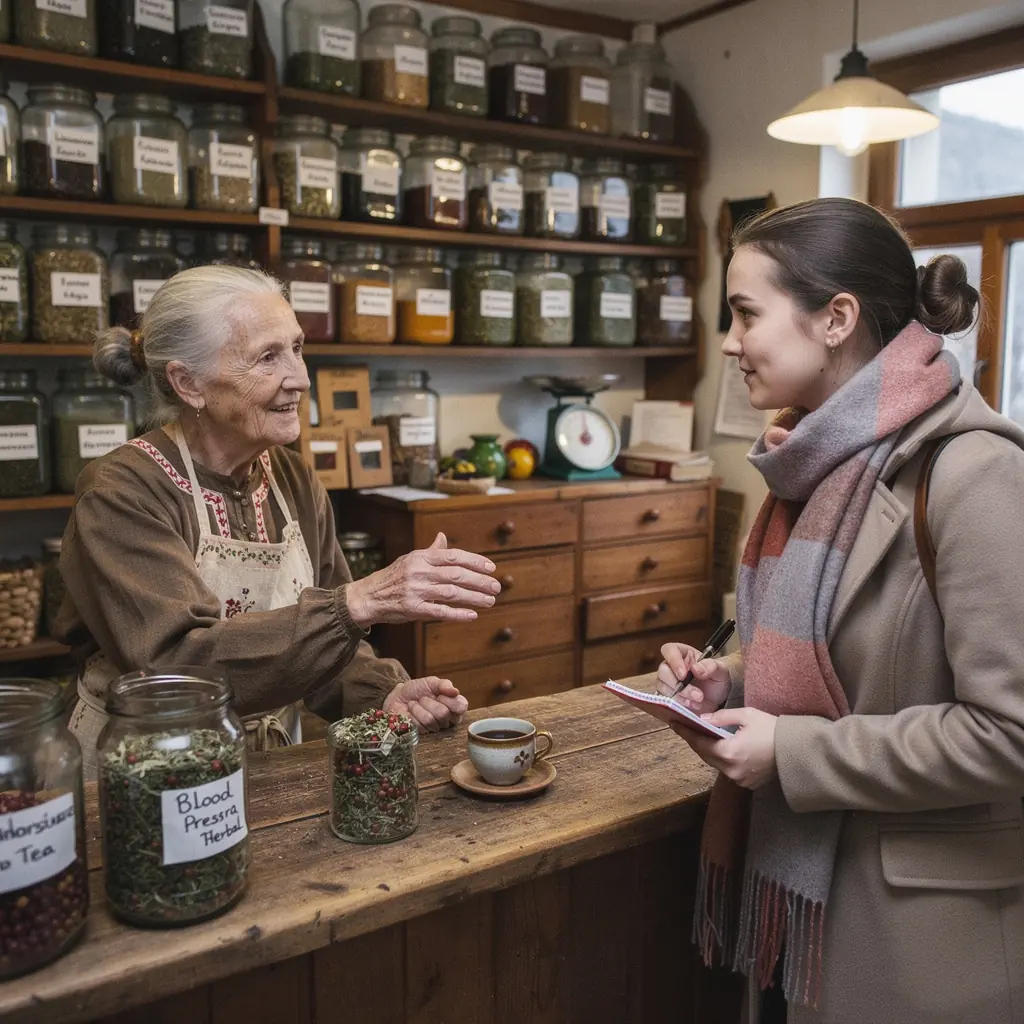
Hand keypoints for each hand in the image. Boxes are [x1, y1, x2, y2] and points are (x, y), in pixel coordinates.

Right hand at [347, 533, 499, 626]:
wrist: (368, 596)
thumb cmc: (393, 577)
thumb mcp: (410, 559)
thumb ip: (430, 551)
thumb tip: (443, 537)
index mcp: (421, 557)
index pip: (453, 556)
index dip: (474, 561)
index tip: (491, 568)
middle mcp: (419, 572)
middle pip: (456, 575)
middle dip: (479, 581)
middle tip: (496, 587)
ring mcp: (416, 591)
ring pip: (451, 593)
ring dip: (473, 597)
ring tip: (490, 601)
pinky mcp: (412, 609)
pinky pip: (439, 611)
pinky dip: (457, 614)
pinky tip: (472, 615)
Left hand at [383, 676, 468, 731]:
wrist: (398, 696)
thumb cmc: (417, 689)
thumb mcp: (431, 682)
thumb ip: (444, 684)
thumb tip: (455, 691)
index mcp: (453, 705)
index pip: (462, 707)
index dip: (450, 700)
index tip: (440, 694)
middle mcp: (447, 719)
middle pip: (444, 714)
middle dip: (430, 702)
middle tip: (424, 698)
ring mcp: (435, 728)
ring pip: (431, 720)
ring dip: (420, 707)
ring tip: (416, 703)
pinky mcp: (422, 734)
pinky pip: (420, 725)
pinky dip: (413, 714)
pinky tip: (411, 711)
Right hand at [656, 643, 730, 716]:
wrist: (718, 701)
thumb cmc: (717, 680)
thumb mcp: (721, 670)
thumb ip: (711, 666)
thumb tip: (695, 668)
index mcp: (684, 654)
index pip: (669, 650)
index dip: (673, 661)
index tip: (683, 675)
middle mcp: (672, 667)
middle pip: (663, 671)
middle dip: (678, 684)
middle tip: (698, 694)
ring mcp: (668, 683)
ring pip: (663, 687)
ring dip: (681, 696)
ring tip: (698, 701)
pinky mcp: (668, 697)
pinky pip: (665, 701)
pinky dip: (679, 704)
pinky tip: (692, 706)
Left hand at [670, 708, 777, 789]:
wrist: (798, 750)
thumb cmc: (773, 730)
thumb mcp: (747, 716)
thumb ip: (721, 717)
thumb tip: (702, 720)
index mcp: (729, 752)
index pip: (699, 742)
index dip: (685, 732)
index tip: (674, 723)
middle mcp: (731, 770)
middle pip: (704, 755)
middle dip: (694, 740)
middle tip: (684, 727)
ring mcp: (739, 779)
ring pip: (715, 763)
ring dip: (707, 750)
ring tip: (699, 735)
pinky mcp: (747, 783)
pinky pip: (727, 769)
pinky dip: (721, 758)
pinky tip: (718, 747)